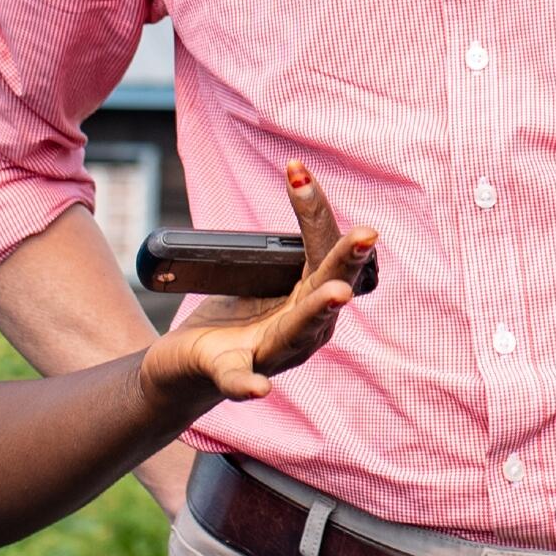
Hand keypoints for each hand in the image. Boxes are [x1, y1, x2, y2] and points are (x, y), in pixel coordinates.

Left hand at [137, 162, 375, 408]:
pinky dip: (249, 384)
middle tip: (366, 233)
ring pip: (299, 331)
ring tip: (336, 294)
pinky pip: (241, 380)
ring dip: (318, 311)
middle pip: (327, 286)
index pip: (323, 249)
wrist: (188, 366)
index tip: (296, 168)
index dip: (314, 209)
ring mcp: (273, 354)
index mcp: (309, 297)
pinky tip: (259, 387)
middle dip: (347, 259)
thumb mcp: (262, 277)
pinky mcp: (231, 372)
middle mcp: (304, 328)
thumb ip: (283, 248)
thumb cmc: (233, 317)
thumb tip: (299, 181)